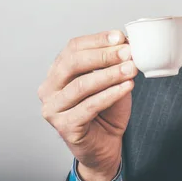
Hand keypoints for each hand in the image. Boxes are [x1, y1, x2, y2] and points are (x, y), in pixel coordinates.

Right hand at [38, 30, 137, 180]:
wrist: (106, 143)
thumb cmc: (107, 109)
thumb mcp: (112, 79)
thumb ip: (115, 62)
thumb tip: (128, 42)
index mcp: (58, 71)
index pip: (74, 47)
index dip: (98, 40)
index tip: (120, 36)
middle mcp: (49, 88)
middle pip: (73, 64)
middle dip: (104, 55)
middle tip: (128, 52)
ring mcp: (53, 109)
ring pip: (81, 85)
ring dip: (110, 74)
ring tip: (131, 68)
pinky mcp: (64, 126)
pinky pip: (89, 106)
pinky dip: (110, 94)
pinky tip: (126, 86)